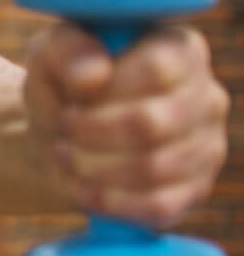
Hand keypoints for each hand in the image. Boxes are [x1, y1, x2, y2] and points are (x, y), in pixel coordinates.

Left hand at [25, 22, 229, 227]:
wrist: (63, 139)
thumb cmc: (63, 88)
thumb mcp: (49, 56)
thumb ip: (66, 51)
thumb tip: (94, 75)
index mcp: (181, 50)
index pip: (157, 69)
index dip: (105, 90)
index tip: (73, 98)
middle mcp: (206, 97)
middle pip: (151, 123)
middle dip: (90, 132)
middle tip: (63, 129)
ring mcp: (206, 146)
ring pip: (152, 168)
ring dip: (92, 166)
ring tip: (65, 154)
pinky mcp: (194, 189)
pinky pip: (157, 205)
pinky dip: (108, 200)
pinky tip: (82, 187)